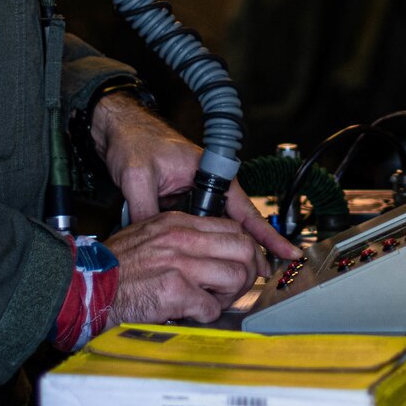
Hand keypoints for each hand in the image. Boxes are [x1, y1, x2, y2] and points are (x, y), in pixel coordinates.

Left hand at [90, 90, 300, 261]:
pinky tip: (210, 261)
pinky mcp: (180, 201)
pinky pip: (199, 227)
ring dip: (230, 249)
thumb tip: (149, 242)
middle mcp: (207, 184)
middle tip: (264, 274)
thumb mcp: (138, 176)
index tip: (286, 251)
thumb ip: (145, 210)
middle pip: (236, 222)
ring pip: (218, 227)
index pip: (244, 208)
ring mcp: (194, 194)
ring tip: (244, 273)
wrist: (119, 131)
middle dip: (252, 249)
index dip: (264, 234)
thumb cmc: (134, 142)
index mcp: (209, 172)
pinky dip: (207, 245)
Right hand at [102, 212, 266, 324]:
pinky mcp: (174, 291)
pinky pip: (211, 307)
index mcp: (176, 223)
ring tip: (211, 301)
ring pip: (235, 277)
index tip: (245, 264)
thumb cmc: (112, 268)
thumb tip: (211, 252)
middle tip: (234, 287)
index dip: (246, 250)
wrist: (85, 287)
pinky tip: (192, 314)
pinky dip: (207, 315)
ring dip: (228, 296)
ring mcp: (179, 264)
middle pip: (243, 249)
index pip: (233, 228)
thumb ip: (179, 239)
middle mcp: (181, 239)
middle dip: (246, 272)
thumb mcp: (148, 236)